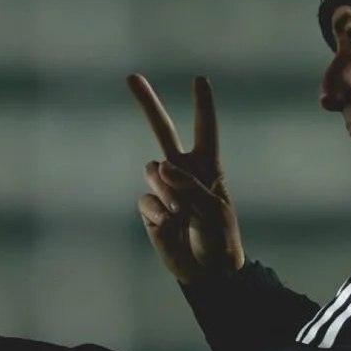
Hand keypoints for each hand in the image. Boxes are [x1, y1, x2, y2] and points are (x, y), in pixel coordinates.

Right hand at [129, 73, 243, 285]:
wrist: (207, 274)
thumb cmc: (220, 240)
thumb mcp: (214, 210)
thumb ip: (190, 185)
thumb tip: (161, 167)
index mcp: (207, 167)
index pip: (205, 130)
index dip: (203, 105)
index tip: (200, 79)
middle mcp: (182, 172)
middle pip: (162, 131)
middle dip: (147, 103)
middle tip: (131, 76)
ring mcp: (163, 190)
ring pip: (151, 171)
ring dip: (165, 190)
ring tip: (181, 213)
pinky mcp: (149, 210)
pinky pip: (145, 200)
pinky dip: (157, 212)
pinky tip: (168, 225)